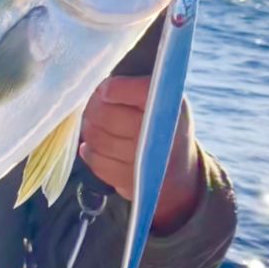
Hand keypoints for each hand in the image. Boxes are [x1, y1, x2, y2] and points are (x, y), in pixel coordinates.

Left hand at [79, 76, 201, 232]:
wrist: (178, 173)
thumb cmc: (164, 127)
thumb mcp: (165, 101)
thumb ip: (137, 89)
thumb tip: (102, 85)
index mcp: (169, 108)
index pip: (135, 90)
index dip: (112, 88)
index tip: (105, 89)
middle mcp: (158, 135)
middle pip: (105, 114)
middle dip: (93, 107)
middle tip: (95, 104)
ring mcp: (144, 162)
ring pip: (96, 137)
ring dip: (90, 128)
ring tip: (94, 123)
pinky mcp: (130, 182)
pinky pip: (96, 161)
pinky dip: (90, 151)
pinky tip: (94, 144)